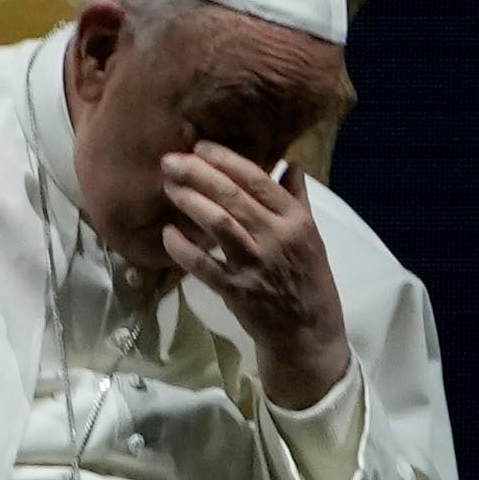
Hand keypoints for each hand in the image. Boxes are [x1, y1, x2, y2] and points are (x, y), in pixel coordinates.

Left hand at [156, 146, 349, 408]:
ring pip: (218, 224)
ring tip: (169, 188)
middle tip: (170, 161)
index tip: (200, 147)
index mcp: (295, 220)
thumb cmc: (308, 279)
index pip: (257, 179)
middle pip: (232, 196)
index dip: (225, 160)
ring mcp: (254, 264)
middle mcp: (275, 237)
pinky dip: (182, 248)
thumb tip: (290, 163)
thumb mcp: (311, 235)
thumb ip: (297, 198)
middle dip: (197, 174)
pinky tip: (167, 233)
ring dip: (190, 202)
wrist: (307, 332)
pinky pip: (203, 265)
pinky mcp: (236, 290)